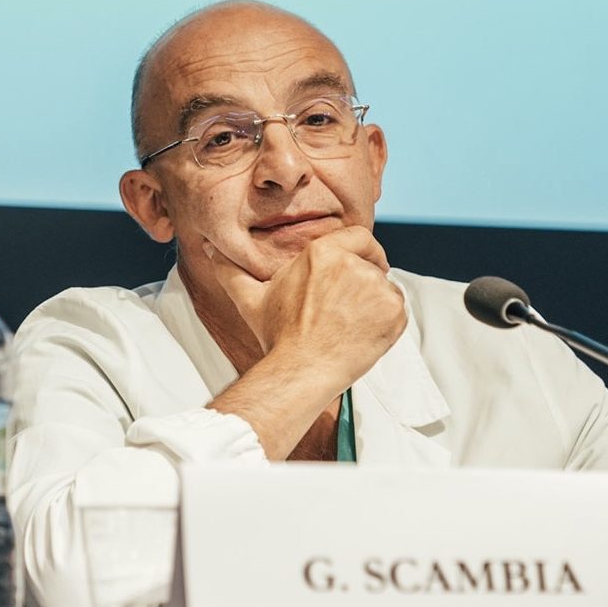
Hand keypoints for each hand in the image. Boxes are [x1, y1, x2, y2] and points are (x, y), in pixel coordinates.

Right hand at [205, 226, 406, 386]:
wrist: (301, 371)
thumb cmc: (278, 336)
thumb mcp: (251, 298)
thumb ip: (230, 269)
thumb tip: (209, 249)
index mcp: (323, 252)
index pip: (359, 236)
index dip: (363, 251)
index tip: (362, 265)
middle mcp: (352, 263)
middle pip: (373, 263)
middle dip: (365, 281)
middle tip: (350, 308)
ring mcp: (376, 287)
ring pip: (385, 288)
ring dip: (374, 304)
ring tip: (350, 326)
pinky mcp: (393, 310)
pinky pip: (398, 308)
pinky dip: (387, 321)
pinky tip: (363, 334)